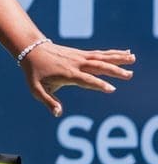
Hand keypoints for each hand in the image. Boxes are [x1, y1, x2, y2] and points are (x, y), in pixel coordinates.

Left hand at [20, 42, 134, 116]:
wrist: (31, 49)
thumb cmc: (34, 72)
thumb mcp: (36, 89)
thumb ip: (48, 101)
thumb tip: (58, 114)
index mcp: (67, 74)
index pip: (86, 80)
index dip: (98, 85)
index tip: (111, 89)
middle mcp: (76, 64)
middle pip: (98, 67)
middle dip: (114, 71)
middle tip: (129, 75)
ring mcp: (79, 57)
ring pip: (102, 58)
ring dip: (118, 58)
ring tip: (133, 59)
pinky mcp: (81, 53)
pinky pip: (99, 54)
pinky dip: (113, 53)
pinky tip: (125, 53)